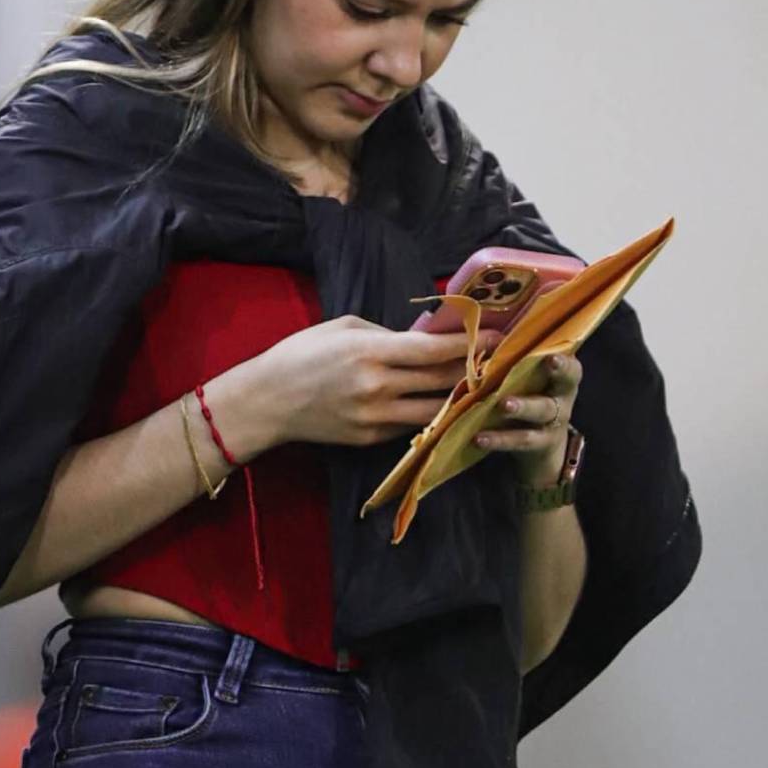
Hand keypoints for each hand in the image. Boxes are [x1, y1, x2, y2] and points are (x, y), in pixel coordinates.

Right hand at [254, 316, 504, 449]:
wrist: (267, 401)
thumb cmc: (302, 355)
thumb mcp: (343, 328)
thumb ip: (387, 334)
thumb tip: (425, 338)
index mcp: (371, 352)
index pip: (435, 349)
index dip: (472, 343)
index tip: (499, 336)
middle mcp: (378, 387)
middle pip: (443, 379)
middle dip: (476, 368)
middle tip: (500, 358)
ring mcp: (376, 418)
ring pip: (435, 409)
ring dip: (462, 396)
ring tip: (483, 383)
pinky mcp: (371, 439)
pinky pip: (411, 424)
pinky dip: (431, 413)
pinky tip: (447, 402)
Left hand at [473, 353, 583, 484]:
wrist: (542, 446)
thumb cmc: (532, 398)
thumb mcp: (529, 380)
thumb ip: (517, 362)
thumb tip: (486, 339)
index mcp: (562, 380)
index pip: (571, 368)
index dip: (564, 363)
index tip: (551, 357)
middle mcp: (563, 400)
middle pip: (561, 386)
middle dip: (550, 379)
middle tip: (542, 366)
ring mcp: (553, 424)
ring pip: (540, 413)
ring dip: (521, 408)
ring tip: (502, 405)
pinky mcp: (538, 445)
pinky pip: (519, 441)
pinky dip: (498, 439)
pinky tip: (479, 438)